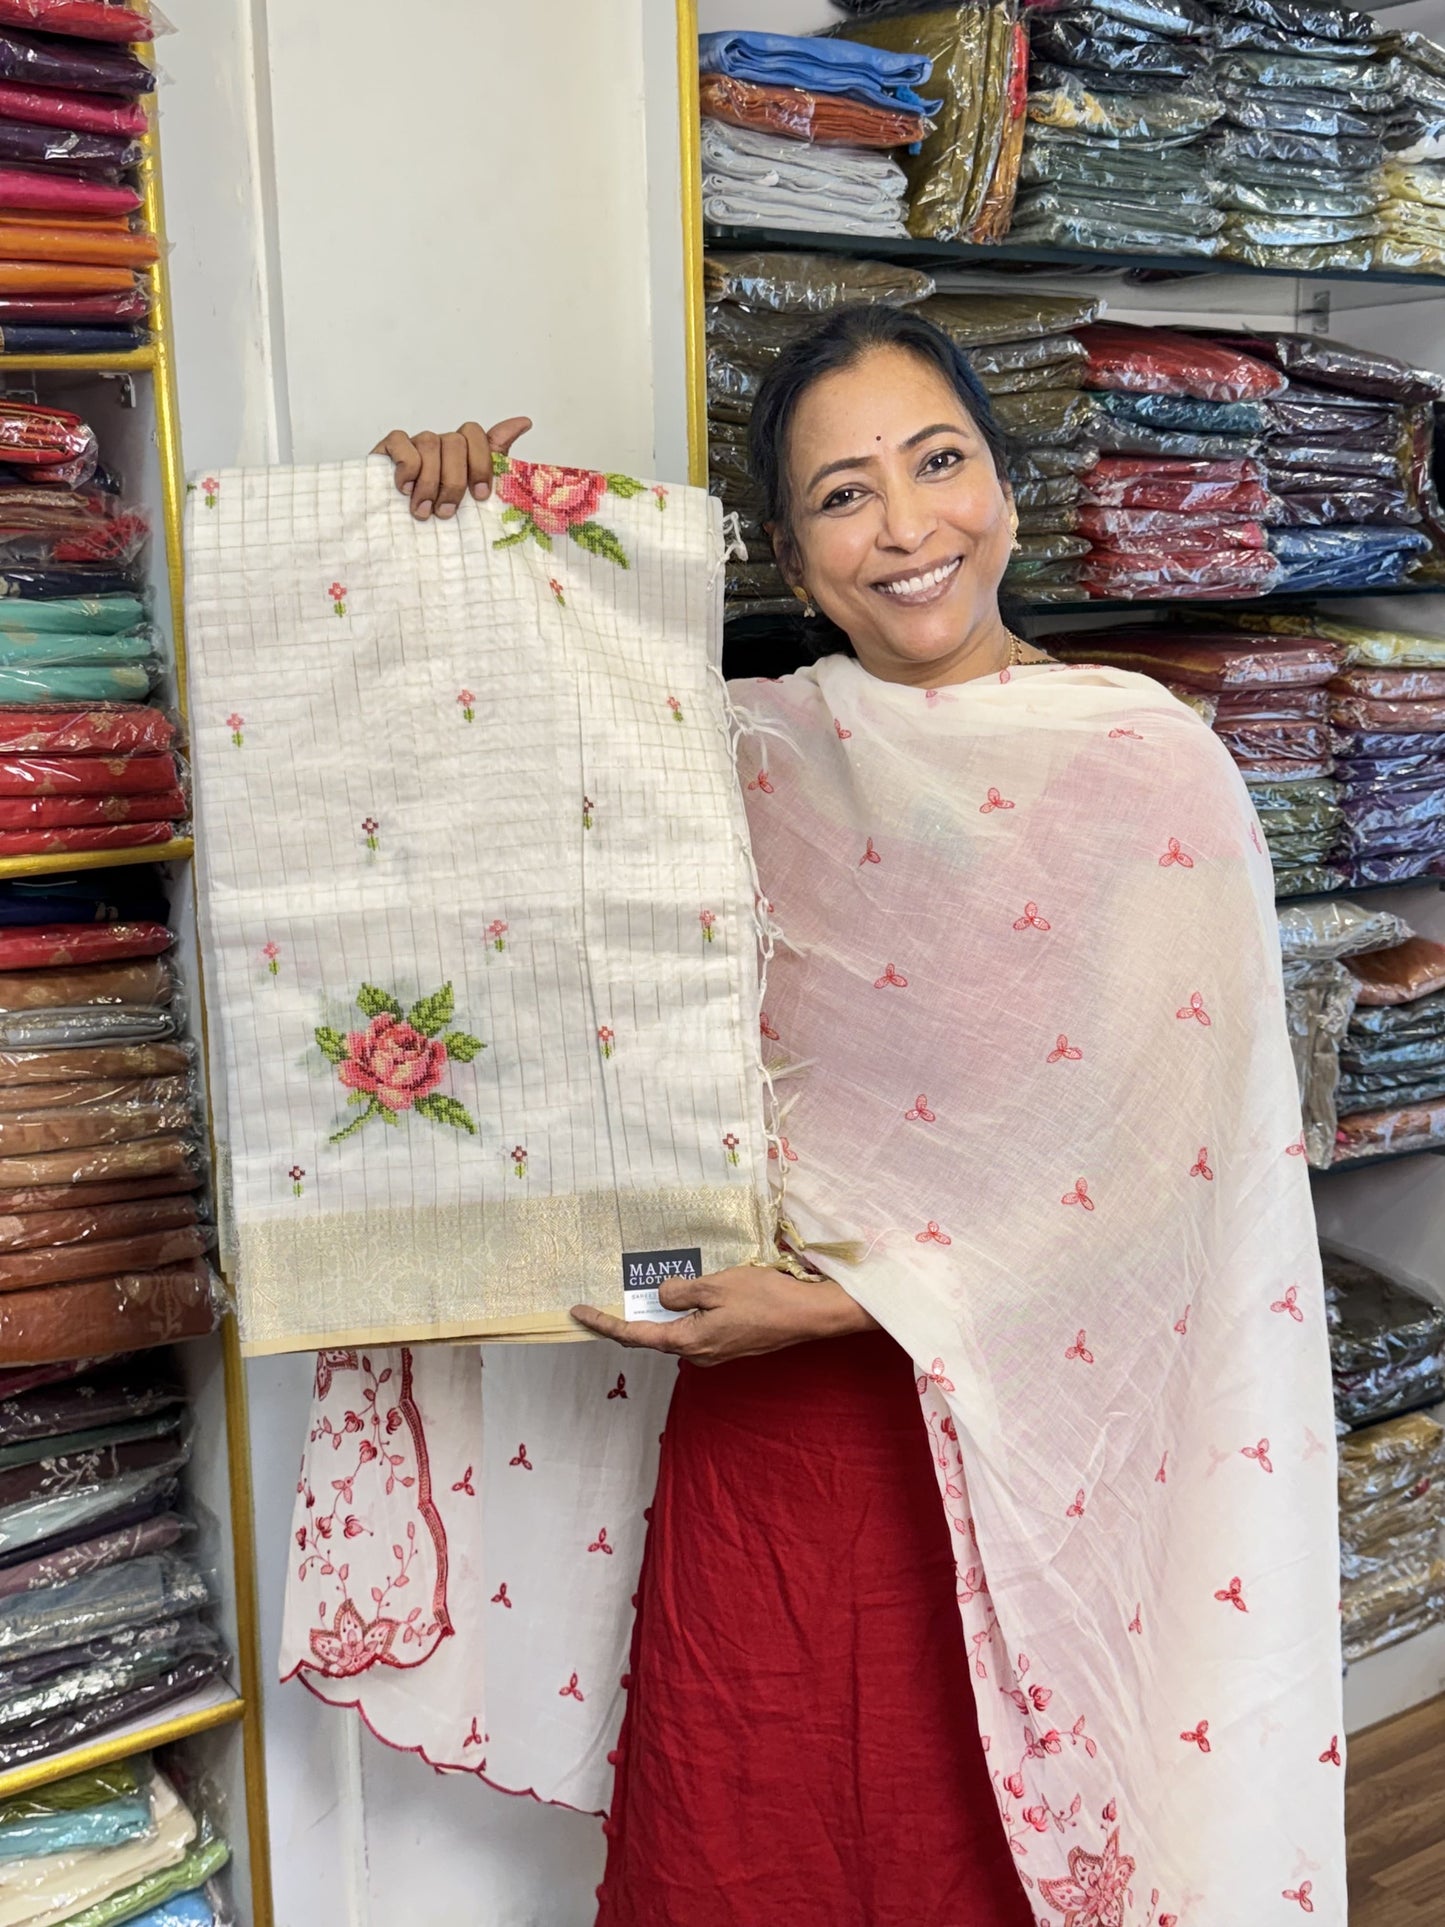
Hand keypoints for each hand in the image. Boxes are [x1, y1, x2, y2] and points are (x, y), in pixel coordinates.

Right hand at [371, 416, 531, 521]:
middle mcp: (441, 443)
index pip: (477, 435)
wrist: (396, 526)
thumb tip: (525, 421)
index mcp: (463, 453)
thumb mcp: (472, 494)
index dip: (481, 463)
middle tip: (446, 513)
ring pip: (430, 444)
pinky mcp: (390, 445)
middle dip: (454, 482)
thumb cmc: (438, 510)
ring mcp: (416, 442)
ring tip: (424, 511)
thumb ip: (497, 459)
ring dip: (429, 483)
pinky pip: (402, 443)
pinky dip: (407, 469)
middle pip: (456, 442)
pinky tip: (405, 489)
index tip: (481, 496)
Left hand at [569, 1264, 876, 1365]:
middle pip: (653, 1336)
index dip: (603, 1324)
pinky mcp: (728, 1346)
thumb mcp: (716, 1285)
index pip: (633, 1335)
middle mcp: (697, 1354)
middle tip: (606, 1297)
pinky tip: (692, 1295)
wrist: (807, 1316)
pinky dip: (686, 1315)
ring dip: (663, 1314)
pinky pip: (697, 1330)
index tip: (577, 1313)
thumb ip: (682, 1292)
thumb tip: (660, 1295)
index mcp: (687, 1341)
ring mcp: (714, 1353)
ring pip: (677, 1331)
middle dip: (630, 1317)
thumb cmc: (765, 1298)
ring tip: (653, 1288)